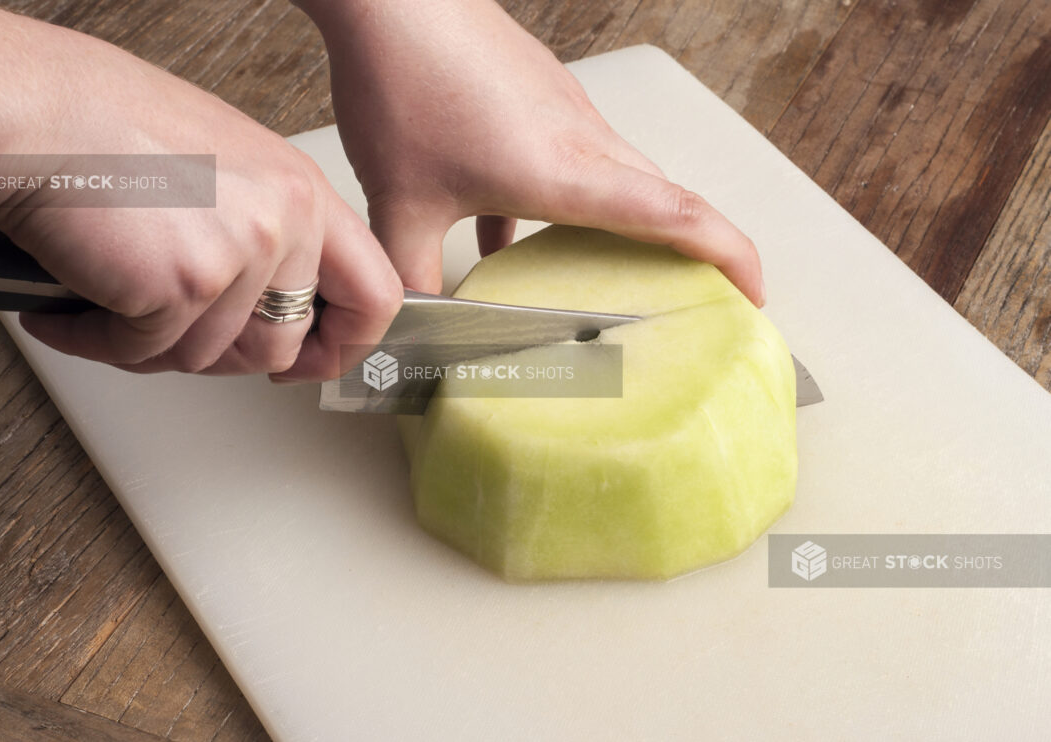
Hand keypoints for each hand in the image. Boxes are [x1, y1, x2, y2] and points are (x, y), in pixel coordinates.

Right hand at [0, 11, 401, 381]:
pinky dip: (100, 341)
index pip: (375, 295)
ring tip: (107, 302)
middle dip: (219, 356)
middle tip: (168, 330)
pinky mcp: (186, 285)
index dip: (345, 346)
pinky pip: (148, 352)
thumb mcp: (225, 168)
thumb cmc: (107, 129)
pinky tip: (73, 310)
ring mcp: (241, 255)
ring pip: (209, 358)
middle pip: (281, 346)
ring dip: (150, 346)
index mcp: (303, 191)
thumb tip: (270, 302)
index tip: (312, 361)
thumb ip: (264, 231)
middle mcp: (286, 222)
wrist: (34, 111)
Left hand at [301, 0, 763, 304]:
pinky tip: (504, 229)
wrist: (390, 1)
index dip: (731, 258)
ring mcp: (565, 111)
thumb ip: (411, 277)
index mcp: (568, 172)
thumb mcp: (400, 206)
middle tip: (697, 293)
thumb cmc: (404, 85)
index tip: (754, 293)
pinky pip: (573, 155)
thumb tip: (411, 320)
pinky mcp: (540, 94)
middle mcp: (583, 137)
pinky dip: (562, 199)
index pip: (679, 217)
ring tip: (603, 270)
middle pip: (667, 197)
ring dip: (624, 224)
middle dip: (695, 249)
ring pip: (621, 176)